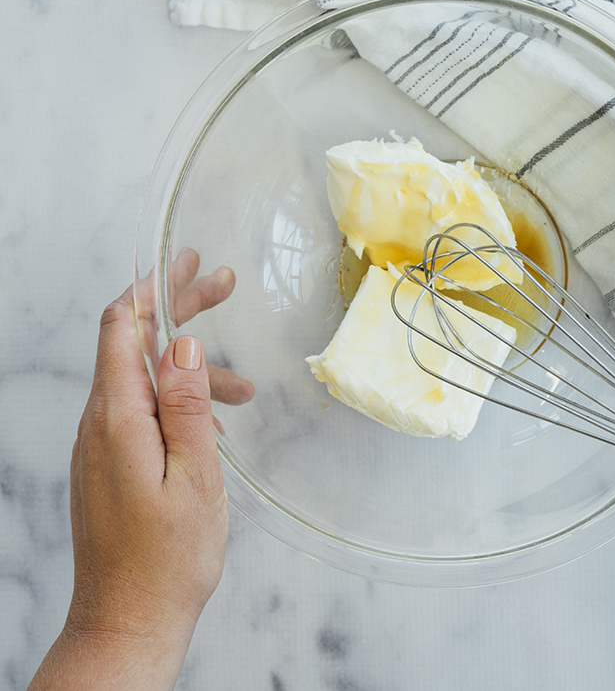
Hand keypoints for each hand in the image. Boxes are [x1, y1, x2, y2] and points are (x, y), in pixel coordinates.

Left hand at [30, 284, 232, 689]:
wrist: (128, 622)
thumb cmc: (167, 559)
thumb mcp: (194, 477)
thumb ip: (185, 405)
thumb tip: (181, 344)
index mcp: (118, 419)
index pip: (124, 328)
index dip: (154, 287)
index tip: (185, 261)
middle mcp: (101, 424)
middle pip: (134, 343)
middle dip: (178, 309)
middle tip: (222, 286)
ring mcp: (102, 445)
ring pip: (145, 381)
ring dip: (192, 370)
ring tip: (245, 389)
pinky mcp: (111, 463)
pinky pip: (144, 412)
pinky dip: (180, 403)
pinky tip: (215, 425)